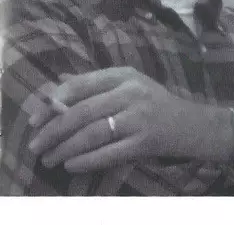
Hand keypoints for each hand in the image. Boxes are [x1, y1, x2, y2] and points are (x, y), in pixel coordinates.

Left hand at [27, 67, 233, 172]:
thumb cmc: (155, 104)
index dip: (54, 102)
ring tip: (49, 159)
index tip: (34, 119)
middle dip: (53, 130)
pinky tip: (71, 166)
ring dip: (65, 148)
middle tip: (35, 146)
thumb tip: (59, 83)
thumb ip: (96, 84)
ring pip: (93, 133)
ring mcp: (140, 116)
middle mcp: (132, 92)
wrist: (191, 124)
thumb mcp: (129, 85)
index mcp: (125, 75)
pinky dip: (86, 161)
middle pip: (83, 111)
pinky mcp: (146, 141)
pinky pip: (109, 153)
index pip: (81, 84)